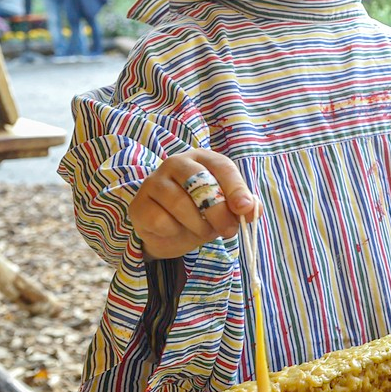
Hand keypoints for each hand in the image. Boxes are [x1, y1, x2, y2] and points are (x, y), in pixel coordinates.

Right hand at [128, 150, 258, 260]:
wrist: (170, 232)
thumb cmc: (202, 213)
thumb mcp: (226, 209)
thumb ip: (241, 207)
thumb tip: (251, 210)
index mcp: (202, 159)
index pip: (222, 167)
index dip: (236, 188)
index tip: (245, 209)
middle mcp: (176, 163)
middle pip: (199, 182)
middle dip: (218, 211)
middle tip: (229, 230)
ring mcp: (154, 182)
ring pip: (179, 203)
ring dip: (198, 225)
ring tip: (203, 232)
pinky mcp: (139, 204)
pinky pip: (161, 220)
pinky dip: (174, 232)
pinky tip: (176, 230)